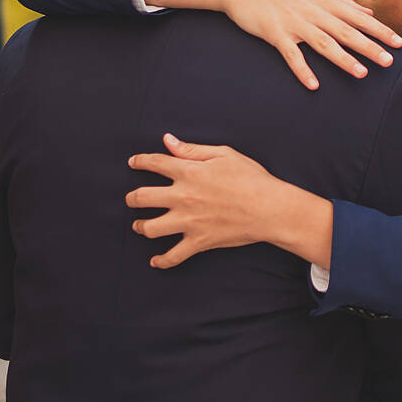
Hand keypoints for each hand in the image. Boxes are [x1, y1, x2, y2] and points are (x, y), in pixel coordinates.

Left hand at [127, 134, 297, 267]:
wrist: (270, 208)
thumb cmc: (251, 178)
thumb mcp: (224, 154)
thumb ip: (192, 149)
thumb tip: (168, 141)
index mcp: (189, 172)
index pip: (154, 163)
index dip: (140, 161)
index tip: (133, 163)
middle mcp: (183, 197)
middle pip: (142, 197)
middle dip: (132, 198)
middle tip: (131, 199)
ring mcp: (189, 221)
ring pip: (150, 228)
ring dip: (140, 226)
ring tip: (139, 225)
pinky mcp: (198, 241)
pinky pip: (173, 256)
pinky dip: (162, 261)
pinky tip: (155, 261)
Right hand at [215, 0, 401, 90]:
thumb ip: (341, 2)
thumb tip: (368, 13)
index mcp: (323, 0)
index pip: (357, 17)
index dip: (379, 30)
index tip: (398, 43)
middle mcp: (312, 10)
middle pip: (345, 31)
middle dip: (369, 46)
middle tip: (389, 61)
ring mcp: (294, 22)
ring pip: (323, 42)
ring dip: (343, 59)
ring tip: (361, 74)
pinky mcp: (275, 33)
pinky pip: (291, 55)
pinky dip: (302, 70)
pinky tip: (314, 85)